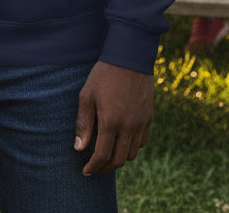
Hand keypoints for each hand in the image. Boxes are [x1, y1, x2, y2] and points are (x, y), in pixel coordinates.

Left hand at [74, 61, 153, 175]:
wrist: (129, 57)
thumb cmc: (103, 74)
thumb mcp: (87, 95)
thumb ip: (84, 123)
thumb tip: (79, 148)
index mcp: (111, 122)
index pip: (103, 155)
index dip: (93, 166)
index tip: (85, 171)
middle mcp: (129, 127)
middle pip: (119, 160)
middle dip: (105, 167)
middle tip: (95, 167)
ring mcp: (141, 123)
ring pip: (131, 153)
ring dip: (119, 158)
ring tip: (107, 154)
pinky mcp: (149, 117)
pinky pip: (142, 141)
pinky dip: (131, 147)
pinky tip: (122, 141)